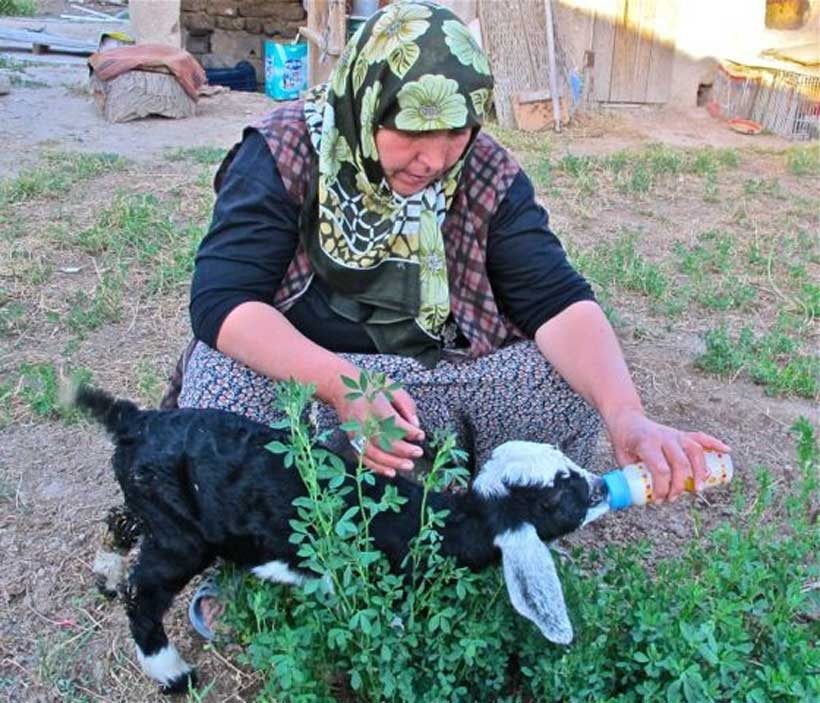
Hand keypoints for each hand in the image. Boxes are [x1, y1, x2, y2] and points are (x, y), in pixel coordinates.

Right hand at [332, 379, 424, 477]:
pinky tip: (392, 472)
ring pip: (372, 452)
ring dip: (392, 462)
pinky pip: (363, 458)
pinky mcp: (351, 440)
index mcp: (373, 403)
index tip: (421, 434)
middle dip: (402, 449)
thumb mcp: (392, 387)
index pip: (392, 421)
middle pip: (382, 439)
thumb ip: (406, 405)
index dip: (408, 431)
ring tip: (409, 465)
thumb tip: (416, 426)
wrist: (343, 387)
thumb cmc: (372, 387)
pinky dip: (377, 468)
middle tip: (418, 452)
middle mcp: (362, 419)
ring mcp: (355, 432)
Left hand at [605, 408, 730, 502]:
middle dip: (680, 485)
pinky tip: (727, 451)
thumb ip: (634, 477)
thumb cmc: (625, 444)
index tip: (658, 500)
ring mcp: (674, 435)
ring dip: (700, 471)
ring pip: (694, 451)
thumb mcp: (622, 460)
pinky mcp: (682, 434)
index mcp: (646, 443)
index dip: (662, 488)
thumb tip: (645, 499)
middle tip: (673, 498)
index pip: (661, 469)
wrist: (627, 421)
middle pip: (680, 463)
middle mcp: (664, 437)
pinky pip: (701, 437)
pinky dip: (715, 443)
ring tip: (700, 488)